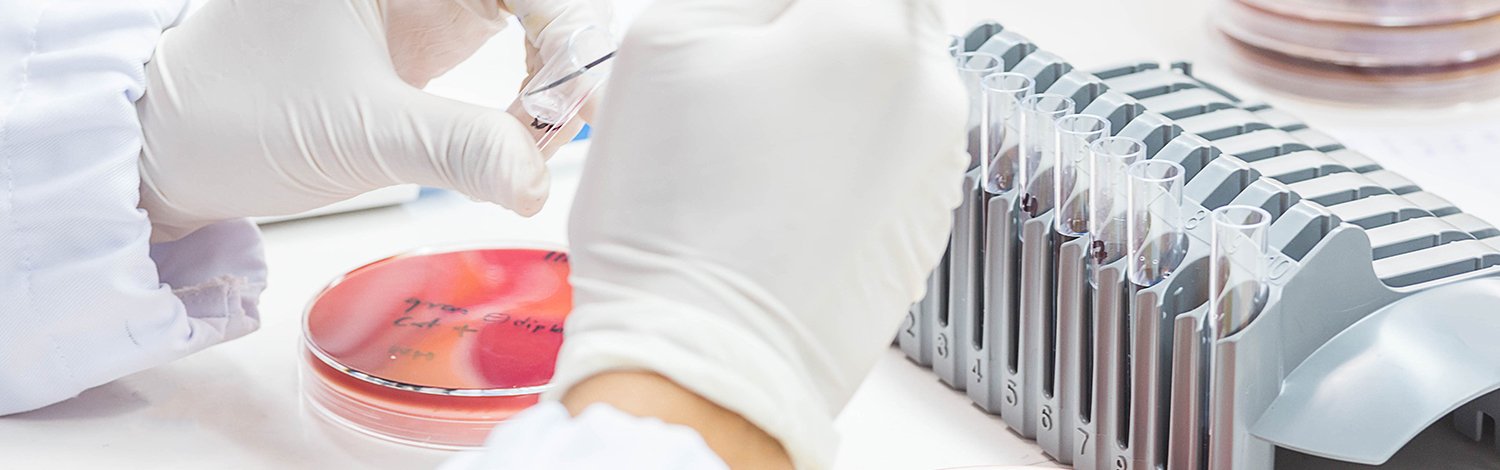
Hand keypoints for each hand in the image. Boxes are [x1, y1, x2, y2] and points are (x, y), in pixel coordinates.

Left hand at [137, 0, 610, 240]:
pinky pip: (513, 44)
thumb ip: (458, 149)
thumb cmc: (235, 116)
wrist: (175, 147)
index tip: (568, 91)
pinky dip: (530, 90)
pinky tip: (518, 131)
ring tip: (536, 134)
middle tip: (561, 118)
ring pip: (532, 13)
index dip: (562, 20)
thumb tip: (539, 180)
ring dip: (552, 73)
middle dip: (563, 48)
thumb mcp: (358, 133)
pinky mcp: (431, 35)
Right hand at [552, 0, 967, 466]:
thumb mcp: (667, 39)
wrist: (705, 362)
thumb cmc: (674, 219)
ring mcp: (936, 169)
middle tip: (744, 78)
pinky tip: (779, 198)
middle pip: (880, 16)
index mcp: (871, 30)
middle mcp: (928, 95)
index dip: (786, 6)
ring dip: (832, 95)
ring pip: (889, 88)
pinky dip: (845, 160)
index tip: (757, 26)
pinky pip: (890, 160)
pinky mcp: (923, 230)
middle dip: (817, 33)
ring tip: (751, 149)